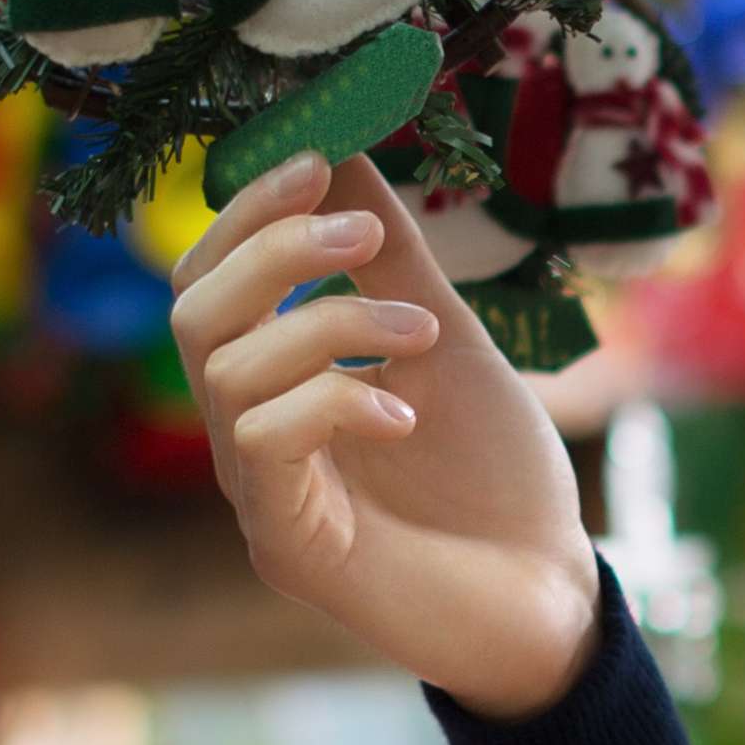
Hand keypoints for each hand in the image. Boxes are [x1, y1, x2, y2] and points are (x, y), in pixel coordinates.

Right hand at [167, 152, 606, 715]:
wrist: (551, 595)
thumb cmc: (497, 477)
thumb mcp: (448, 341)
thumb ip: (393, 258)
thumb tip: (346, 149)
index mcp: (278, 381)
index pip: (214, 277)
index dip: (249, 209)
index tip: (317, 154)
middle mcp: (252, 434)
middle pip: (192, 312)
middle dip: (271, 249)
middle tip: (361, 230)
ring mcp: (263, 495)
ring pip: (224, 372)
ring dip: (327, 321)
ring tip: (419, 333)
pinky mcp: (289, 549)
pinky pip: (266, 442)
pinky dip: (334, 399)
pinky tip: (405, 411)